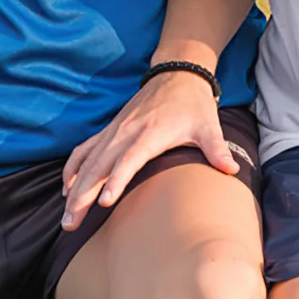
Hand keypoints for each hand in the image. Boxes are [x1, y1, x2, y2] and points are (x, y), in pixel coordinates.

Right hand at [61, 72, 238, 231]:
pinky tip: (67, 188)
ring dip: (73, 189)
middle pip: (99, 166)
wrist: (176, 75)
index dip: (116, 180)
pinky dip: (72, 169)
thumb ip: (217, 148)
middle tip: (71, 224)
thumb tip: (232, 169)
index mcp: (150, 134)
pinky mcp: (108, 130)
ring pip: (86, 162)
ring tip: (66, 216)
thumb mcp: (208, 126)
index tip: (104, 202)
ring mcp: (114, 131)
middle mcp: (126, 132)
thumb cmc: (193, 105)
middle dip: (83, 196)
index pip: (129, 160)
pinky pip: (84, 151)